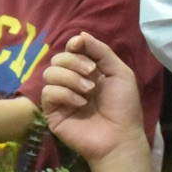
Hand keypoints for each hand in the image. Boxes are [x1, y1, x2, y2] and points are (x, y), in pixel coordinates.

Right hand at [40, 33, 146, 166]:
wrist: (119, 137)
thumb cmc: (123, 107)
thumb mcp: (119, 72)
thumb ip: (101, 51)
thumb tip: (80, 34)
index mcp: (87, 72)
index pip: (70, 51)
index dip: (73, 45)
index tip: (79, 46)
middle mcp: (71, 82)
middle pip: (57, 59)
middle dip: (74, 62)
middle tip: (91, 74)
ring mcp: (60, 98)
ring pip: (49, 73)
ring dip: (70, 78)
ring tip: (88, 91)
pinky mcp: (52, 112)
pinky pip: (48, 92)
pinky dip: (64, 94)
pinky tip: (80, 103)